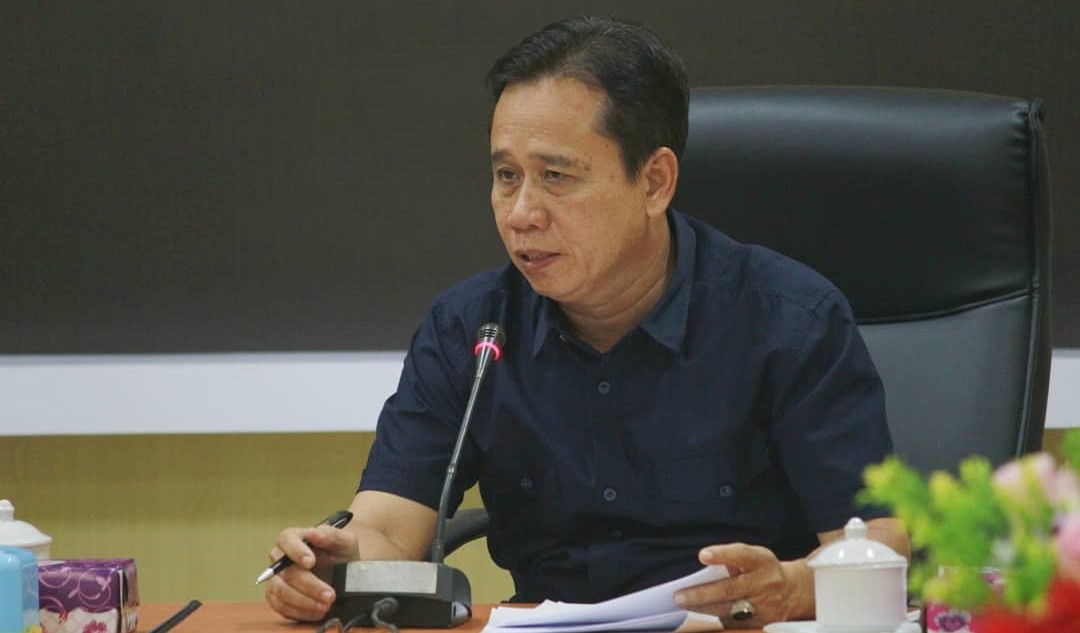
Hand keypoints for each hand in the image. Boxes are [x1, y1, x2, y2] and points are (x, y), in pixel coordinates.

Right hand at [264, 524, 360, 621]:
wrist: (345, 573)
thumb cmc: (342, 553)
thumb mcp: (344, 540)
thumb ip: (330, 534)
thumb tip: (313, 533)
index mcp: (293, 538)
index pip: (286, 540)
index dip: (296, 551)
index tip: (311, 562)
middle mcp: (281, 558)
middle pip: (286, 571)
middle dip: (309, 585)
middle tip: (329, 594)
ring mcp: (277, 579)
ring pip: (281, 591)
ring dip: (304, 601)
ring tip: (326, 606)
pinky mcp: (278, 598)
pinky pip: (281, 607)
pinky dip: (300, 612)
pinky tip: (318, 612)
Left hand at [673, 543, 811, 628]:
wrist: (791, 591)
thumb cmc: (761, 570)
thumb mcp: (753, 557)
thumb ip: (731, 559)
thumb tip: (703, 567)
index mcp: (762, 561)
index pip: (741, 555)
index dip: (722, 555)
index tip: (702, 555)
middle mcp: (765, 583)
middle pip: (731, 589)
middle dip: (702, 594)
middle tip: (679, 596)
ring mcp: (765, 606)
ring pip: (729, 610)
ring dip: (703, 609)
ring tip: (684, 605)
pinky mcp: (762, 623)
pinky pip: (734, 623)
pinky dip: (715, 619)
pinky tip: (700, 614)